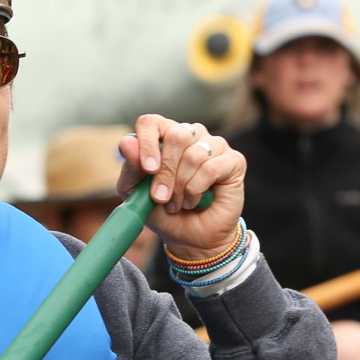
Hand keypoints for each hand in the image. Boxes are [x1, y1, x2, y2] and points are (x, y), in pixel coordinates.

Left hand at [115, 115, 245, 259]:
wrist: (190, 238)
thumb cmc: (162, 212)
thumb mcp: (137, 193)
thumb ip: (131, 168)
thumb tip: (126, 141)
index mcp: (165, 136)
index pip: (152, 122)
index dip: (147, 143)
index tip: (148, 170)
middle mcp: (191, 135)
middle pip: (176, 136)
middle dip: (165, 173)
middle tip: (160, 197)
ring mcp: (214, 145)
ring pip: (193, 154)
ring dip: (180, 187)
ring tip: (177, 204)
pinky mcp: (234, 161)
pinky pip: (210, 168)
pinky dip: (196, 190)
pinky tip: (194, 201)